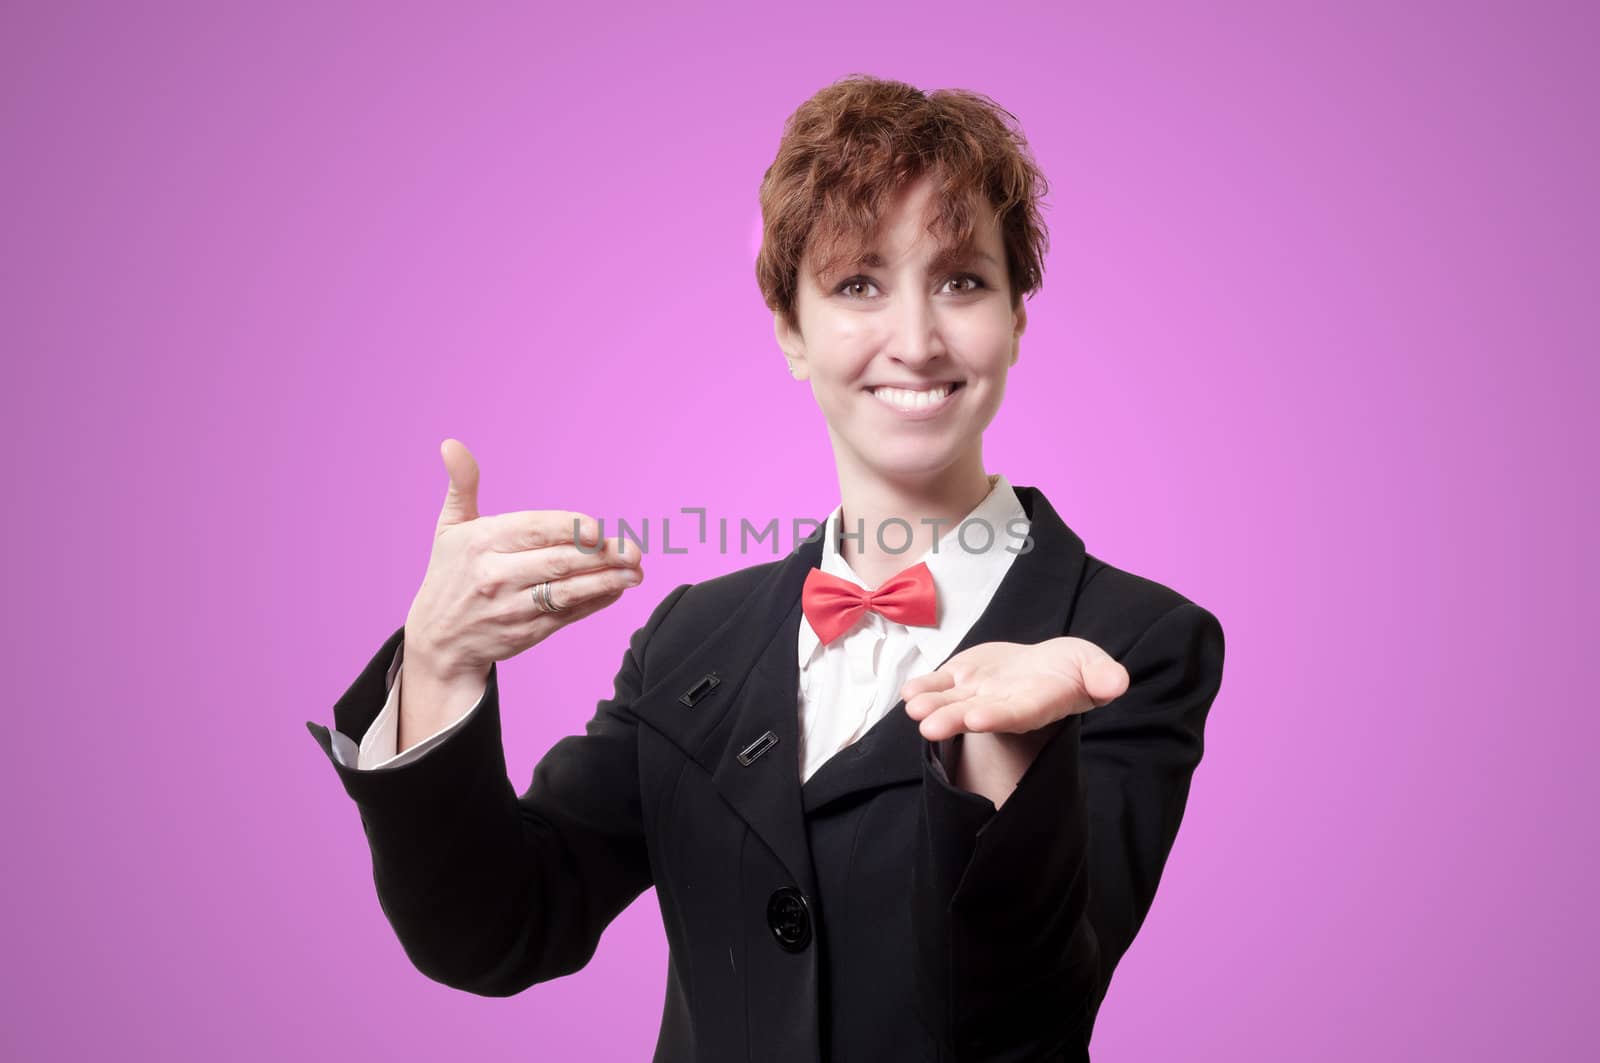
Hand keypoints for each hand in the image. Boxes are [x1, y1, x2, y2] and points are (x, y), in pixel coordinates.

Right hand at [401, 438, 644, 684]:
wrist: (439, 639)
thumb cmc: (450, 573)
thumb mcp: (449, 527)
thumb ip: (462, 485)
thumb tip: (451, 444)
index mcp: (481, 543)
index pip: (532, 530)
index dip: (567, 529)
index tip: (596, 529)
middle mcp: (497, 576)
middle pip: (557, 563)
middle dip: (600, 555)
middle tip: (633, 549)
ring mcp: (514, 608)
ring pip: (568, 592)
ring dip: (606, 581)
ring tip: (636, 571)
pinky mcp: (528, 633)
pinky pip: (568, 615)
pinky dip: (596, 601)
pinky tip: (617, 588)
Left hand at [901, 637, 1129, 742]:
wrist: (1044, 667)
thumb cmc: (1072, 670)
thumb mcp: (1093, 666)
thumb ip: (1103, 676)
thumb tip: (1117, 683)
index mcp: (1035, 705)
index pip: (1016, 715)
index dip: (997, 717)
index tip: (978, 718)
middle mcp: (1002, 705)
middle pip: (976, 715)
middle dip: (953, 720)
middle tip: (930, 726)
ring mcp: (978, 693)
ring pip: (951, 703)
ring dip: (931, 706)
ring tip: (913, 708)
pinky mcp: (961, 678)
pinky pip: (938, 685)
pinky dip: (923, 687)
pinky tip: (908, 692)